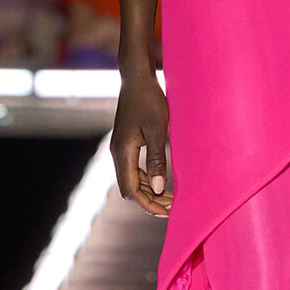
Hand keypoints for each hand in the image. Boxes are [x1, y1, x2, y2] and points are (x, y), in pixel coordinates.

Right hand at [112, 69, 171, 217]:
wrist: (137, 78)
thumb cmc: (149, 100)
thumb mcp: (157, 129)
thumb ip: (157, 159)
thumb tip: (158, 188)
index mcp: (123, 152)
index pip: (130, 190)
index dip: (147, 204)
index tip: (166, 212)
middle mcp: (118, 153)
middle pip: (129, 189)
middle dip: (149, 201)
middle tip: (172, 208)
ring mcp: (121, 148)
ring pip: (132, 180)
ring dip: (149, 190)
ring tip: (170, 197)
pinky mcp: (127, 143)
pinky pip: (134, 169)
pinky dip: (147, 178)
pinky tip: (162, 180)